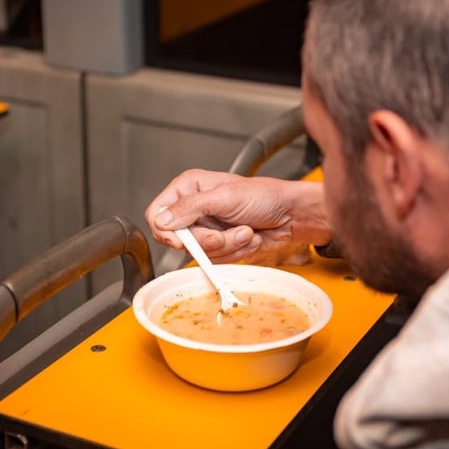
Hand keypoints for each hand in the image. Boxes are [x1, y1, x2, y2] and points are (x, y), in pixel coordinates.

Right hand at [145, 169, 331, 262]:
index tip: (183, 240)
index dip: (167, 231)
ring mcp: (207, 228)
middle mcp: (194, 209)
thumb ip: (191, 208)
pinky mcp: (220, 244)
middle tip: (227, 232)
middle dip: (209, 241)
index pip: (157, 214)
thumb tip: (162, 219)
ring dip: (228, 246)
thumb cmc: (265, 196)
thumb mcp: (225, 197)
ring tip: (245, 230)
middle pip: (180, 240)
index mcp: (189, 188)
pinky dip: (236, 252)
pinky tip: (248, 237)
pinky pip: (216, 260)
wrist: (291, 215)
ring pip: (200, 253)